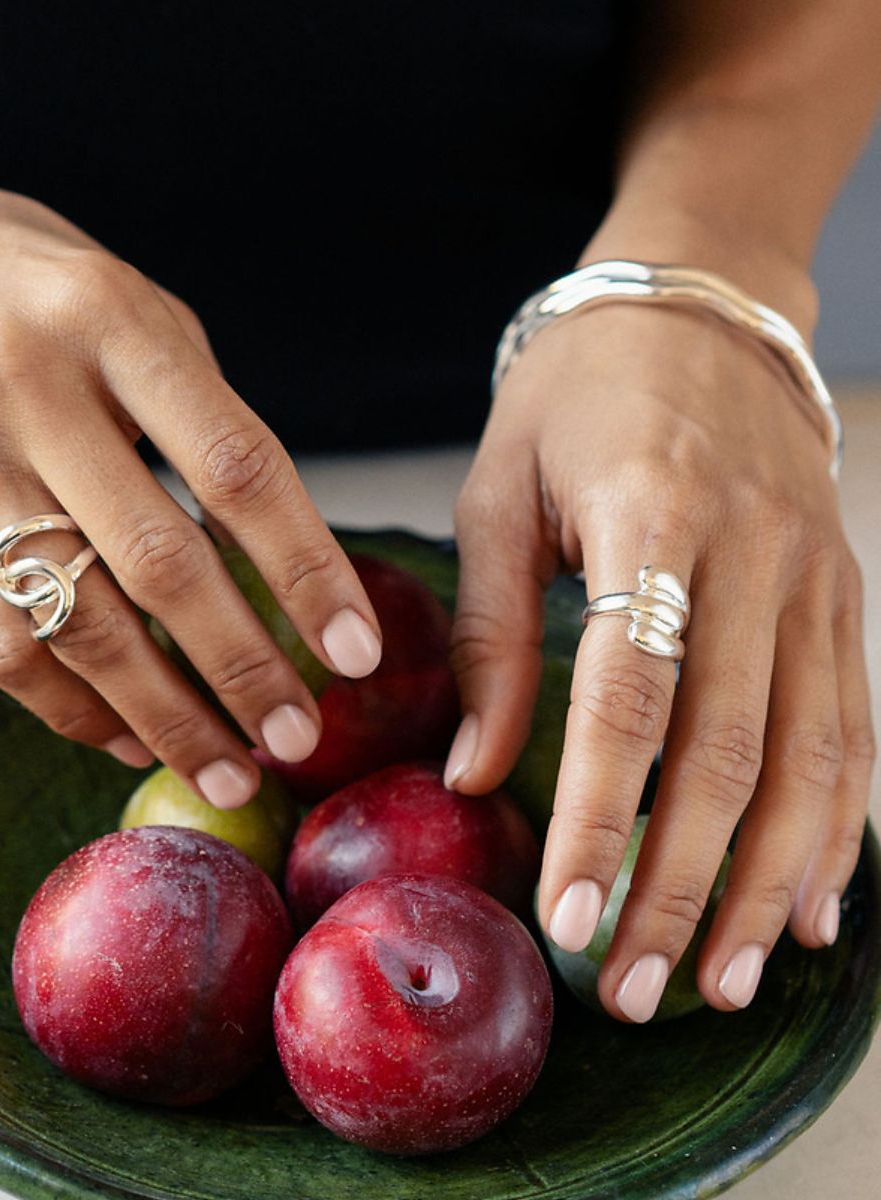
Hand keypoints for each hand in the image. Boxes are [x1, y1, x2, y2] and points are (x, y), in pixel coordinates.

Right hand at [0, 181, 381, 805]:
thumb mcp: (121, 307)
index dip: (308, 571)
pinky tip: (129, 736)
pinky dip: (72, 708)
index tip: (357, 652)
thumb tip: (268, 557)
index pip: (237, 468)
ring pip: (77, 625)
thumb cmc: (14, 284)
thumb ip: (194, 414)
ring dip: (165, 715)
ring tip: (229, 770)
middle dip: (243, 669)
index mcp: (114, 324)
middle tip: (299, 738)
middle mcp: (31, 390)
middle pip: (160, 565)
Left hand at [446, 301, 874, 1020]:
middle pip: (731, 754)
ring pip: (812, 759)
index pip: (630, 700)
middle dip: (685, 885)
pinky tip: (815, 907)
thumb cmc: (576, 398)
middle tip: (638, 987)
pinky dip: (839, 827)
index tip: (569, 918)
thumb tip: (473, 774)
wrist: (695, 302)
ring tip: (727, 982)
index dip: (600, 819)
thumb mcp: (500, 494)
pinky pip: (855, 728)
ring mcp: (816, 578)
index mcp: (652, 517)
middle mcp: (754, 556)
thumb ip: (491, 635)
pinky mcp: (844, 595)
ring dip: (770, 883)